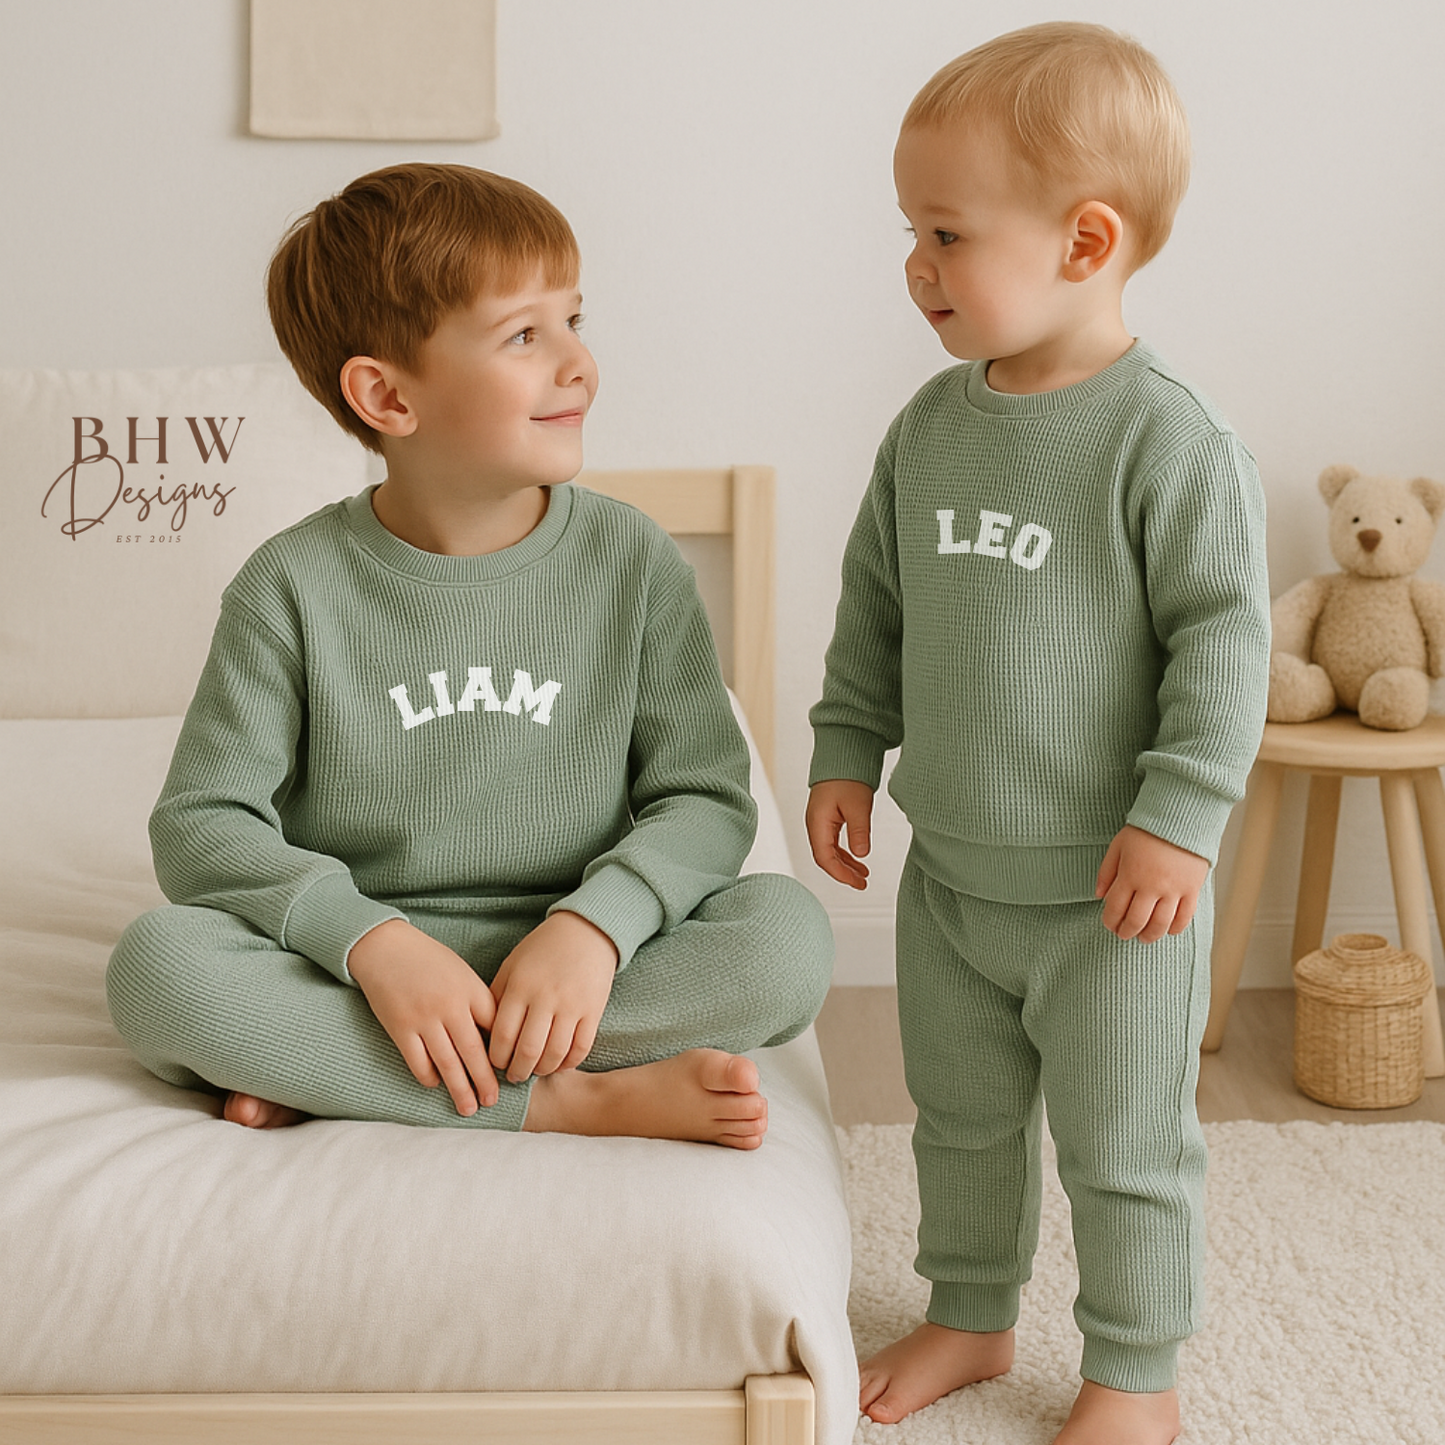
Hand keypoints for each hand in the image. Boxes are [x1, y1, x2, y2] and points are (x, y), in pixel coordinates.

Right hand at [348, 918, 499, 1114]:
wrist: (386, 947)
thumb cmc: (428, 960)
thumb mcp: (462, 973)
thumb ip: (478, 1001)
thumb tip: (495, 1037)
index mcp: (471, 990)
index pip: (495, 1028)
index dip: (505, 1052)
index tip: (512, 1070)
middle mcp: (450, 1006)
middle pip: (474, 1051)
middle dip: (485, 1080)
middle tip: (493, 1102)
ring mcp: (424, 1018)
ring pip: (447, 1063)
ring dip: (460, 1088)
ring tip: (469, 1108)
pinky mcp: (400, 1028)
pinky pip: (417, 1061)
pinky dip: (428, 1076)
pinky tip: (436, 1084)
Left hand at [488, 911, 618, 1082]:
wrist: (585, 932)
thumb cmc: (542, 950)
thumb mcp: (512, 965)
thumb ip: (497, 996)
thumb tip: (484, 1032)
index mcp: (521, 986)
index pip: (502, 1035)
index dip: (496, 1058)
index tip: (495, 1064)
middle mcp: (545, 997)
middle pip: (527, 1050)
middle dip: (517, 1071)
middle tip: (514, 1076)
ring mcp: (572, 1005)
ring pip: (554, 1054)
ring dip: (542, 1070)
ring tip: (535, 1071)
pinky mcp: (593, 1010)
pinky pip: (581, 1048)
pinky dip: (568, 1063)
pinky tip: (559, 1064)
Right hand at [806, 779, 874, 889]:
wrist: (843, 756)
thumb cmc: (847, 777)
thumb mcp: (858, 805)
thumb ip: (859, 831)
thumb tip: (861, 855)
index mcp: (818, 822)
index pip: (824, 858)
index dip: (840, 874)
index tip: (857, 882)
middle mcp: (815, 825)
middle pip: (825, 858)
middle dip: (843, 873)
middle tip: (862, 884)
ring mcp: (820, 822)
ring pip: (830, 852)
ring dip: (845, 864)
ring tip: (863, 875)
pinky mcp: (827, 818)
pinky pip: (833, 843)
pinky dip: (845, 853)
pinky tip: (857, 858)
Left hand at [1095, 825, 1209, 941]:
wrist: (1181, 817)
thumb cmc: (1146, 830)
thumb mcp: (1118, 846)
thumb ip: (1107, 872)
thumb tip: (1099, 896)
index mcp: (1130, 874)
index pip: (1115, 908)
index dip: (1110, 921)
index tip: (1109, 924)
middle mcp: (1151, 885)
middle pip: (1137, 920)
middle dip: (1127, 932)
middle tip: (1124, 934)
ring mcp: (1174, 889)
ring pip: (1160, 924)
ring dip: (1150, 935)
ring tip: (1144, 938)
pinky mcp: (1192, 889)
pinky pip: (1185, 917)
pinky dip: (1175, 928)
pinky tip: (1168, 930)